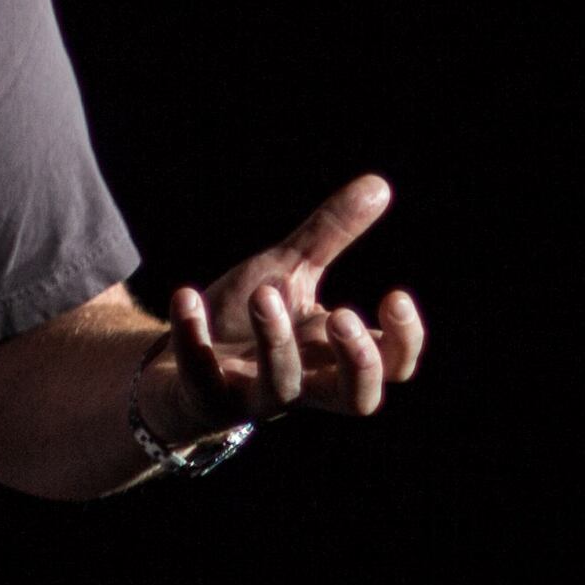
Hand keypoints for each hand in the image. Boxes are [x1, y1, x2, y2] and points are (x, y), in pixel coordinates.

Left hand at [149, 174, 426, 436]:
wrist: (179, 360)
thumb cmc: (247, 319)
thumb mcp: (289, 272)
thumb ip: (330, 235)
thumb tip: (379, 185)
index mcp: (333, 354)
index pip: (394, 366)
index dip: (405, 340)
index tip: (394, 295)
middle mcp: (305, 382)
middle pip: (358, 399)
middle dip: (357, 360)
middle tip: (341, 314)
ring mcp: (255, 395)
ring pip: (281, 387)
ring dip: (276, 339)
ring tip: (263, 293)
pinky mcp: (206, 396)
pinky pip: (202, 379)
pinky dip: (193, 337)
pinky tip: (186, 295)